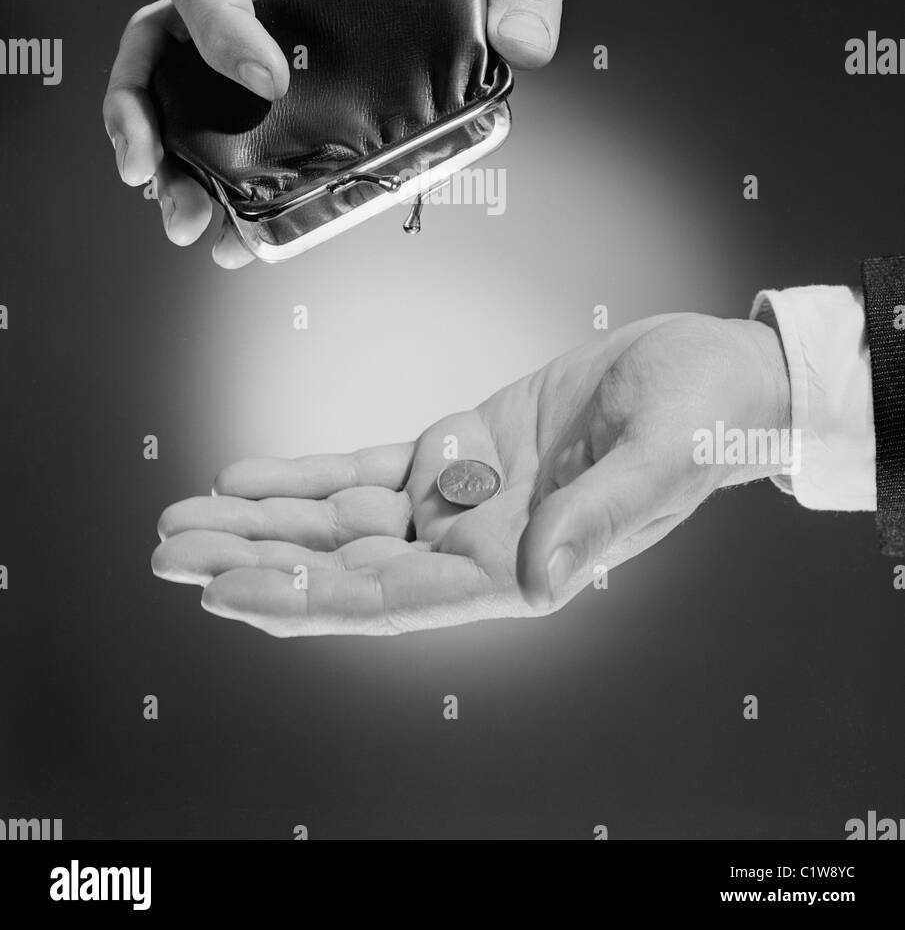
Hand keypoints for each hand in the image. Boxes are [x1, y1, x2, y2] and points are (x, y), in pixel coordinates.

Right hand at [103, 0, 605, 267]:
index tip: (269, 83)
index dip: (221, 28)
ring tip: (188, 224)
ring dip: (171, 161)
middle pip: (165, 38)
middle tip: (152, 175)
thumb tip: (522, 44)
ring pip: (183, 93)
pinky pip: (240, 133)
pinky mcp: (302, 96)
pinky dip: (222, 181)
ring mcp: (277, 47)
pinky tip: (232, 233)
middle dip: (144, 108)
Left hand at [152, 313, 790, 635]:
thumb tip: (540, 586)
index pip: (392, 596)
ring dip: (264, 521)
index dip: (306, 598)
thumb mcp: (661, 456)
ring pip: (343, 522)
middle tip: (170, 551)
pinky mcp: (463, 451)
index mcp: (522, 565)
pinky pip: (369, 471)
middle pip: (344, 565)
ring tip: (184, 521)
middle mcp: (479, 545)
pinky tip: (251, 476)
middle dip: (256, 559)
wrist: (715, 375)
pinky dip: (307, 478)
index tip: (228, 591)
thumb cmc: (704, 417)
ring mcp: (466, 500)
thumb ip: (598, 520)